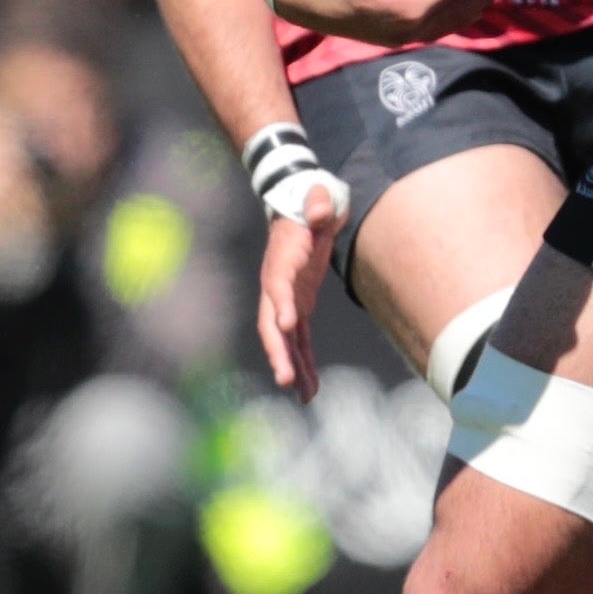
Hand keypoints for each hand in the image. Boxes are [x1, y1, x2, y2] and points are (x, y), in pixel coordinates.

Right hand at [254, 212, 328, 397]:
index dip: (280, 304)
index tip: (287, 324)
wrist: (300, 206)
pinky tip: (310, 388)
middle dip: (278, 352)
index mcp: (282, 260)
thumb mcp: (318, 197)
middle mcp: (277, 285)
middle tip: (286, 379)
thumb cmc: (311, 202)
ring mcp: (287, 299)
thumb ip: (319, 204)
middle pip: (272, 324)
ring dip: (293, 366)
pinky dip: (304, 362)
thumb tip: (320, 214)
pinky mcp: (299, 306)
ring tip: (304, 396)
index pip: (278, 286)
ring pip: (285, 340)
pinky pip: (299, 340)